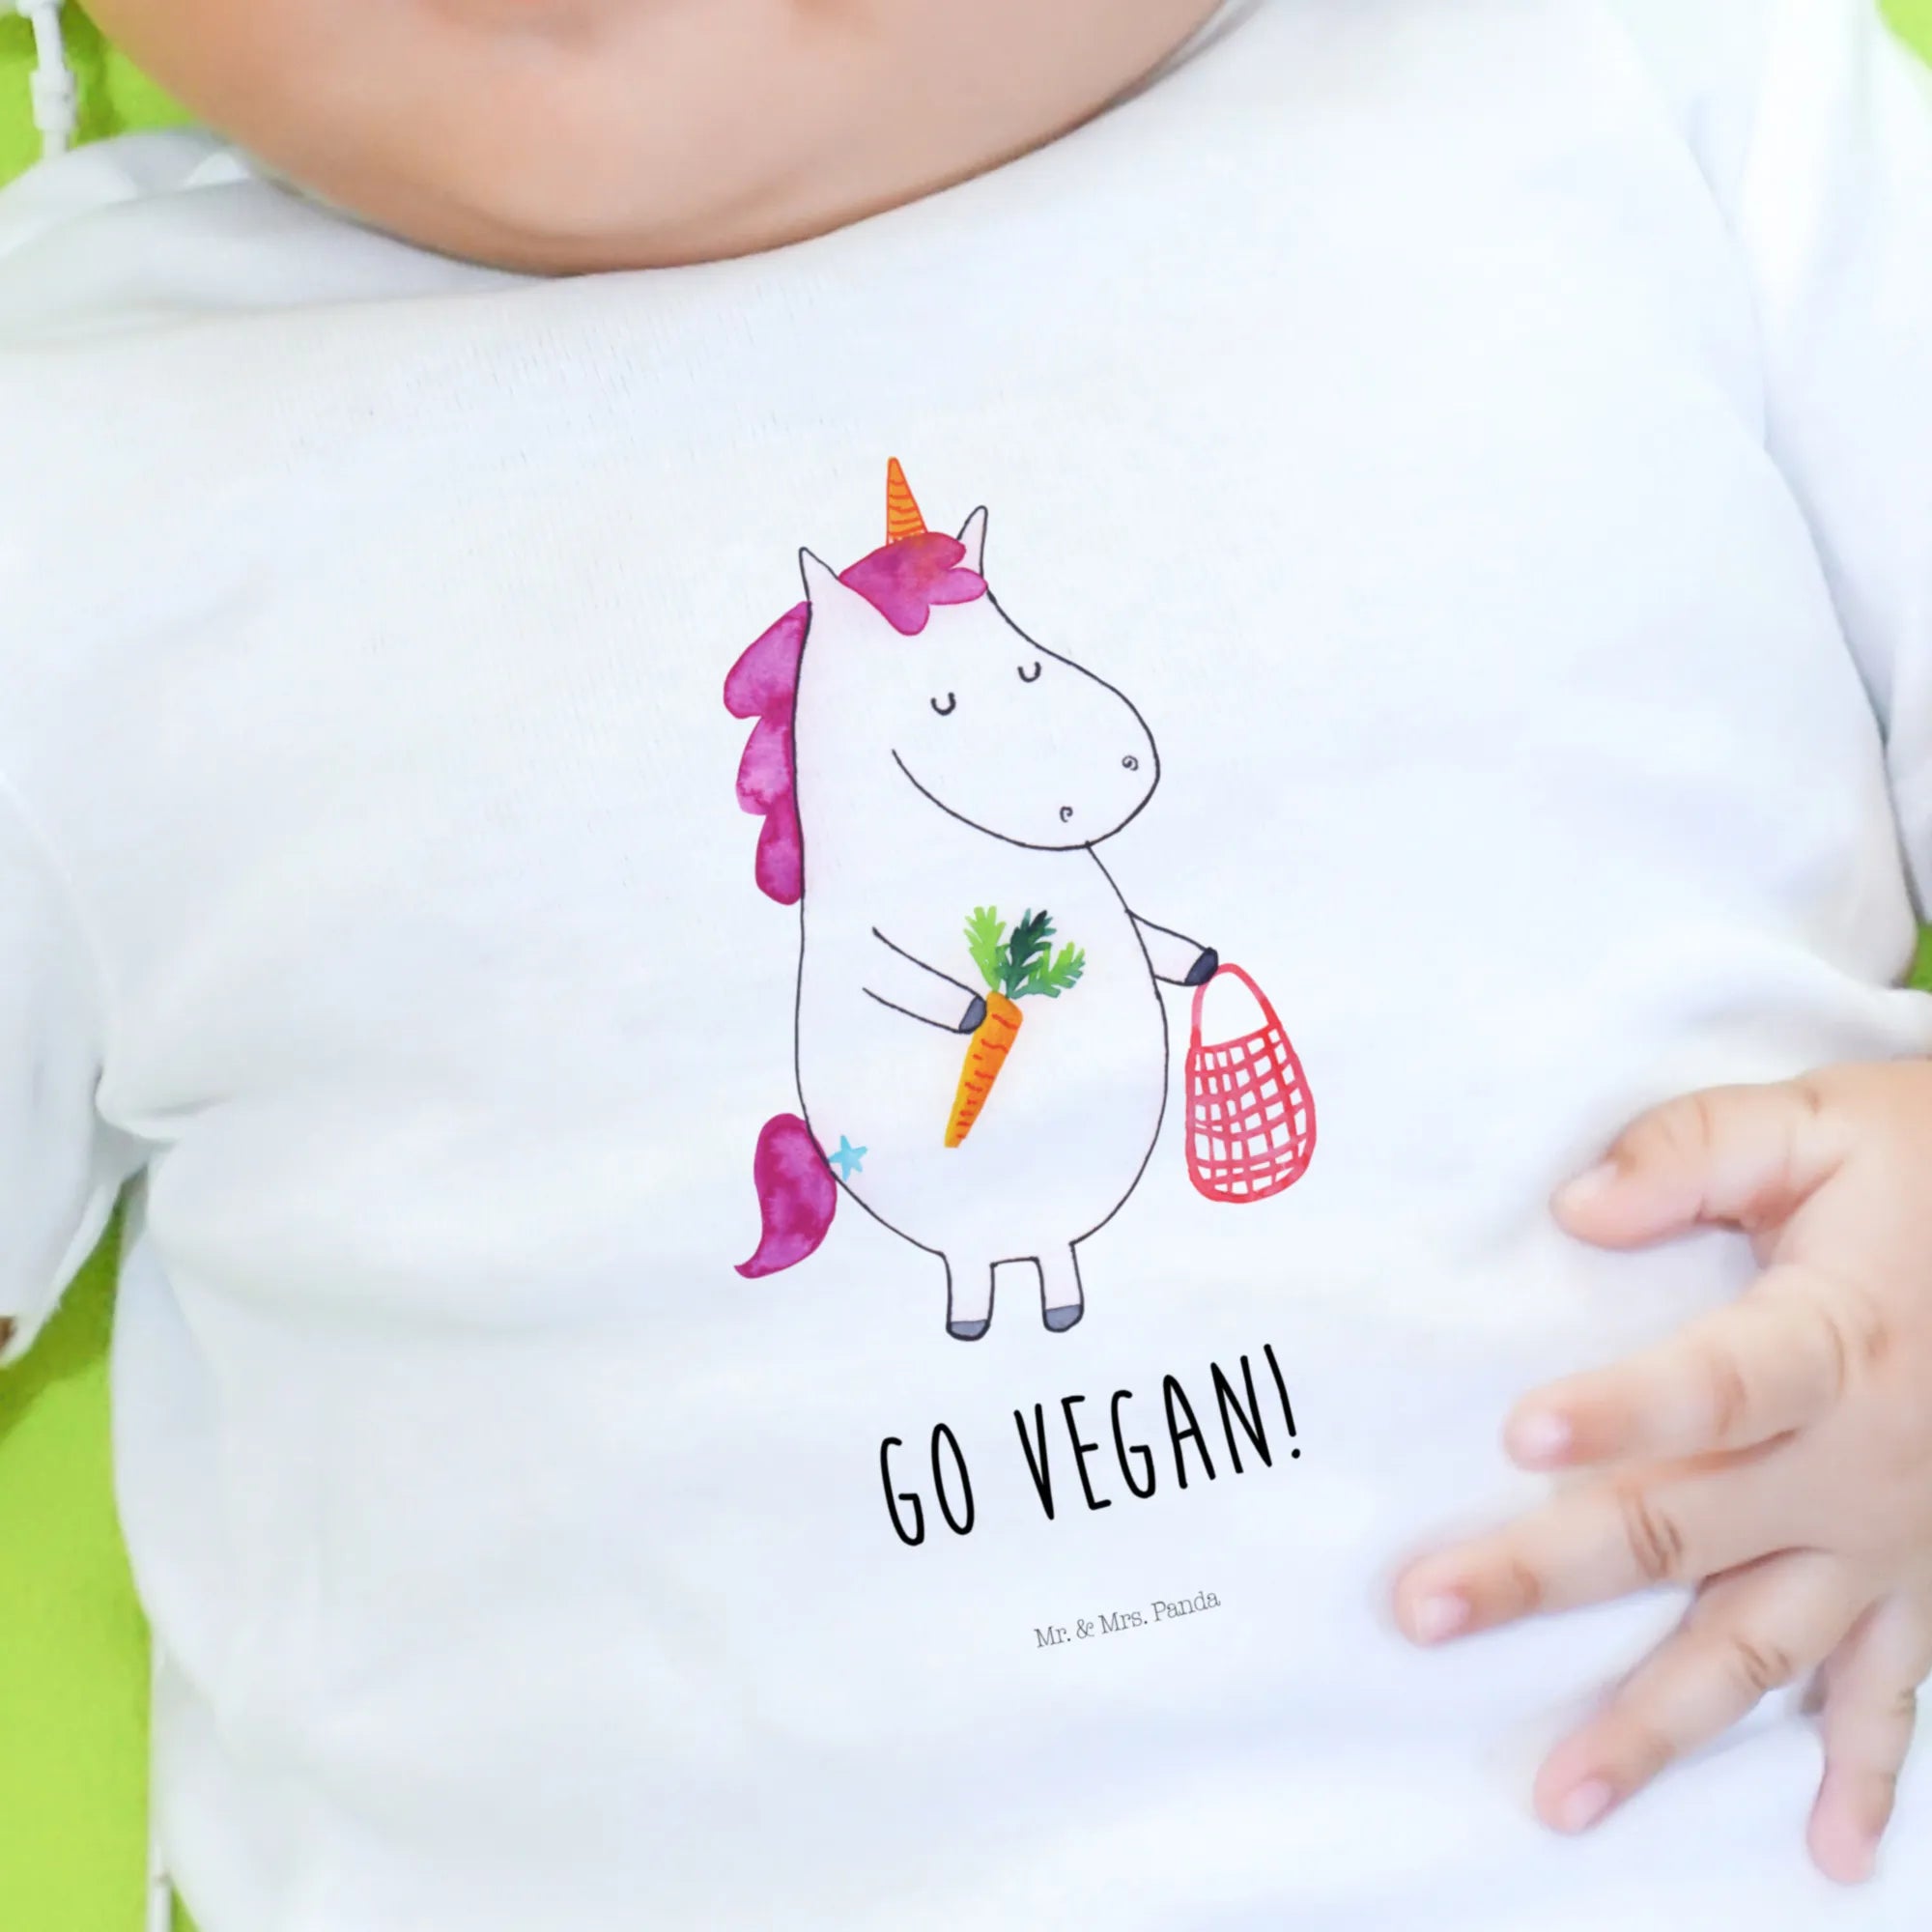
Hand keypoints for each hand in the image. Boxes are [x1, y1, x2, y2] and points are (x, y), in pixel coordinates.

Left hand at [1394, 1063, 1931, 1883]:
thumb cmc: (1928, 1165)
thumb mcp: (1822, 1124)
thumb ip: (1695, 1151)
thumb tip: (1575, 1208)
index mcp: (1833, 1340)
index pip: (1717, 1386)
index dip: (1624, 1411)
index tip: (1520, 1434)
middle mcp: (1860, 1462)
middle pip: (1688, 1530)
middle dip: (1547, 1574)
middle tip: (1426, 1613)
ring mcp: (1893, 1538)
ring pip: (1765, 1648)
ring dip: (1662, 1725)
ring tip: (1564, 1796)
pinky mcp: (1924, 1576)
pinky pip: (1895, 1690)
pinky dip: (1863, 1776)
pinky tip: (1827, 1857)